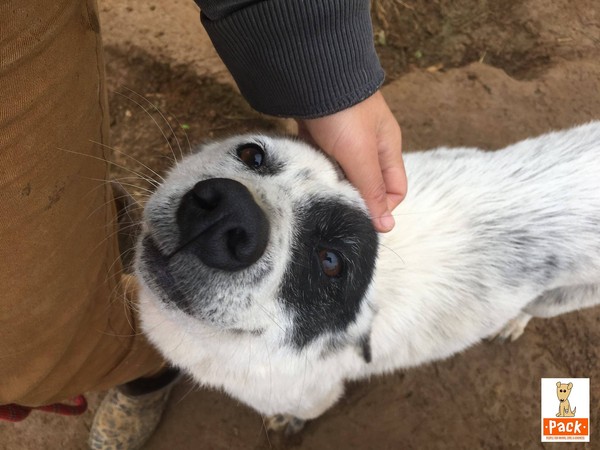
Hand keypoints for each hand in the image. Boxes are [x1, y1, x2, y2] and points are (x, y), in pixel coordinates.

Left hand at [296, 91, 406, 231]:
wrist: (312, 75)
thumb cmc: (344, 114)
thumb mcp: (361, 157)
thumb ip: (372, 191)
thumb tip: (387, 227)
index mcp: (388, 149)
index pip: (394, 191)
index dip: (381, 208)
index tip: (359, 215)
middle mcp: (370, 146)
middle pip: (366, 184)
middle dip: (352, 196)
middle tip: (334, 204)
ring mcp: (345, 140)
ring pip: (342, 175)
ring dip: (331, 183)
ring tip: (318, 188)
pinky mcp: (322, 136)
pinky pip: (322, 162)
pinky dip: (316, 169)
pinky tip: (306, 173)